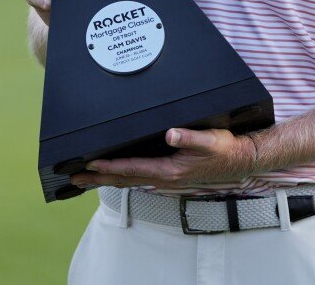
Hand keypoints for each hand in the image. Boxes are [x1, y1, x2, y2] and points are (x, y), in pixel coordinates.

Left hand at [70, 128, 259, 188]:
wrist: (240, 160)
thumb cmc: (225, 149)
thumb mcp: (210, 140)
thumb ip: (190, 137)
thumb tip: (171, 134)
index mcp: (170, 170)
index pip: (132, 168)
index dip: (109, 167)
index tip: (90, 165)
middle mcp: (165, 178)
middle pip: (124, 179)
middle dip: (98, 179)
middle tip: (74, 179)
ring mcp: (166, 179)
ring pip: (129, 181)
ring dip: (106, 179)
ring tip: (86, 178)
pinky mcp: (169, 176)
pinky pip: (139, 178)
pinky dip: (122, 177)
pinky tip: (116, 174)